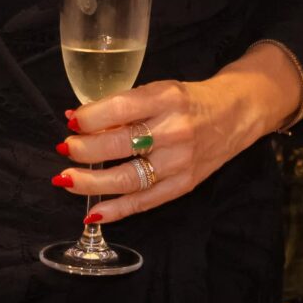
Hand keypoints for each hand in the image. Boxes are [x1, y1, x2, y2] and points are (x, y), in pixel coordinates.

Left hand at [53, 64, 290, 224]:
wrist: (237, 114)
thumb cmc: (190, 100)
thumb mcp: (159, 90)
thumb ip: (123, 105)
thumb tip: (77, 120)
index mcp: (166, 98)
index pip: (121, 108)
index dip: (91, 118)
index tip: (71, 122)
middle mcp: (174, 131)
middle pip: (119, 145)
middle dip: (84, 150)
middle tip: (64, 150)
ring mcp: (180, 162)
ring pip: (128, 178)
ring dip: (91, 182)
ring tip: (66, 179)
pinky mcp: (184, 185)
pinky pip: (144, 202)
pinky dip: (116, 210)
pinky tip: (93, 212)